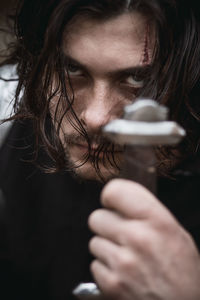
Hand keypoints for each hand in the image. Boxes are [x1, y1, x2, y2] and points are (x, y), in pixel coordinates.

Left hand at [88, 179, 199, 299]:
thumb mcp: (175, 232)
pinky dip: (105, 268)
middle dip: (107, 224)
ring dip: (106, 247)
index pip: (115, 191)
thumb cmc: (183, 271)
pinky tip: (122, 272)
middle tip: (121, 233)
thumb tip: (121, 199)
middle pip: (97, 217)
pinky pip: (94, 264)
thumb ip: (147, 211)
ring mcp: (123, 263)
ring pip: (94, 241)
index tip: (113, 203)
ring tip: (125, 256)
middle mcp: (138, 238)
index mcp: (157, 221)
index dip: (111, 197)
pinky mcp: (112, 284)